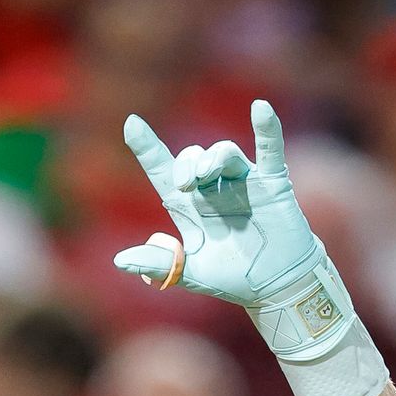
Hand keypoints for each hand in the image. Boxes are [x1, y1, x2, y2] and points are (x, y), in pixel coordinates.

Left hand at [113, 99, 325, 309]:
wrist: (275, 287)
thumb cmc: (232, 278)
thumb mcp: (190, 273)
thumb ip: (159, 265)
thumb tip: (119, 261)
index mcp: (189, 207)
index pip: (162, 171)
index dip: (147, 148)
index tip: (131, 124)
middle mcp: (213, 189)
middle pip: (192, 158)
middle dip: (186, 164)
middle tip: (186, 184)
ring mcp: (242, 183)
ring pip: (223, 153)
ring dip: (212, 159)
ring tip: (206, 175)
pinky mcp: (271, 184)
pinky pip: (269, 149)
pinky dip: (267, 128)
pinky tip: (260, 108)